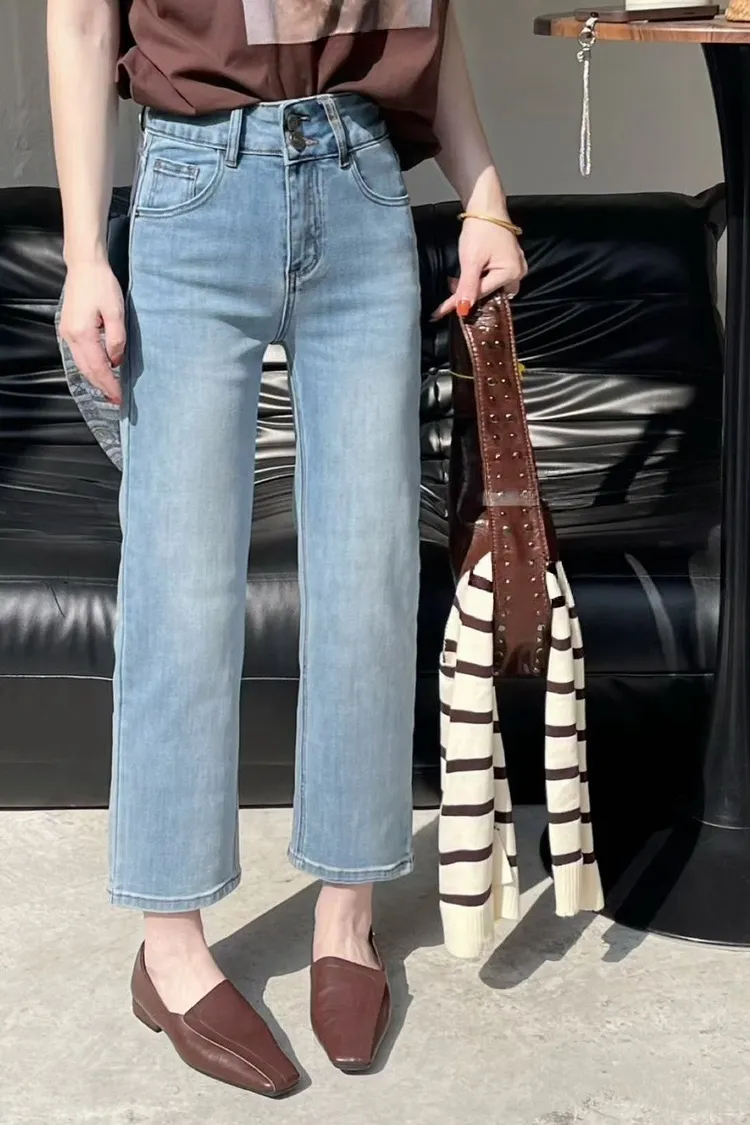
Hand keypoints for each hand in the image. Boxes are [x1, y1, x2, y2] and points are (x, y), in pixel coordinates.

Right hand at [59, 259, 125, 404]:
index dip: (109, 385)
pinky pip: (79, 354)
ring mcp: (67, 332)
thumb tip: (116, 361)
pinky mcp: (69, 328)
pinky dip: (89, 366)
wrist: (85, 266)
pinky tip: (100, 370)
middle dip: (102, 386)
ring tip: (109, 389)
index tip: (119, 398)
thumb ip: (117, 338)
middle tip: (116, 399)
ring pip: (81, 364)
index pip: (99, 368)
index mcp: (83, 333)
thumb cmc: (102, 285)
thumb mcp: (116, 311)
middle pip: (87, 370)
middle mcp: (71, 336)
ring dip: (95, 378)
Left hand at [431, 216, 527, 320]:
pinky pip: (495, 277)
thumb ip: (468, 286)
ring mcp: (516, 265)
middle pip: (491, 294)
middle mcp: (518, 272)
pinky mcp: (510, 259)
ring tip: (458, 282)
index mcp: (512, 273)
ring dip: (476, 286)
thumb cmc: (480, 229)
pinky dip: (481, 278)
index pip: (481, 294)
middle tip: (451, 293)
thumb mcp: (471, 260)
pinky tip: (469, 275)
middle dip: (472, 294)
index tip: (441, 312)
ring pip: (493, 286)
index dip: (460, 302)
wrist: (485, 205)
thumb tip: (464, 309)